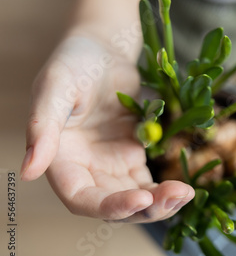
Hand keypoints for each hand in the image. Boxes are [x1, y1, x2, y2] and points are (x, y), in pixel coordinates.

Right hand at [21, 36, 193, 222]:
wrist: (103, 48)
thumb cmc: (74, 62)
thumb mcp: (56, 87)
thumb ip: (43, 127)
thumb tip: (28, 172)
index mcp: (61, 159)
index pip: (81, 198)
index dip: (109, 206)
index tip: (140, 199)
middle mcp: (84, 168)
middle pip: (112, 204)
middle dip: (144, 207)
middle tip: (177, 196)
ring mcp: (110, 163)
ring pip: (133, 197)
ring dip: (159, 202)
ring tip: (185, 194)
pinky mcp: (131, 155)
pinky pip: (147, 181)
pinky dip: (164, 188)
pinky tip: (183, 186)